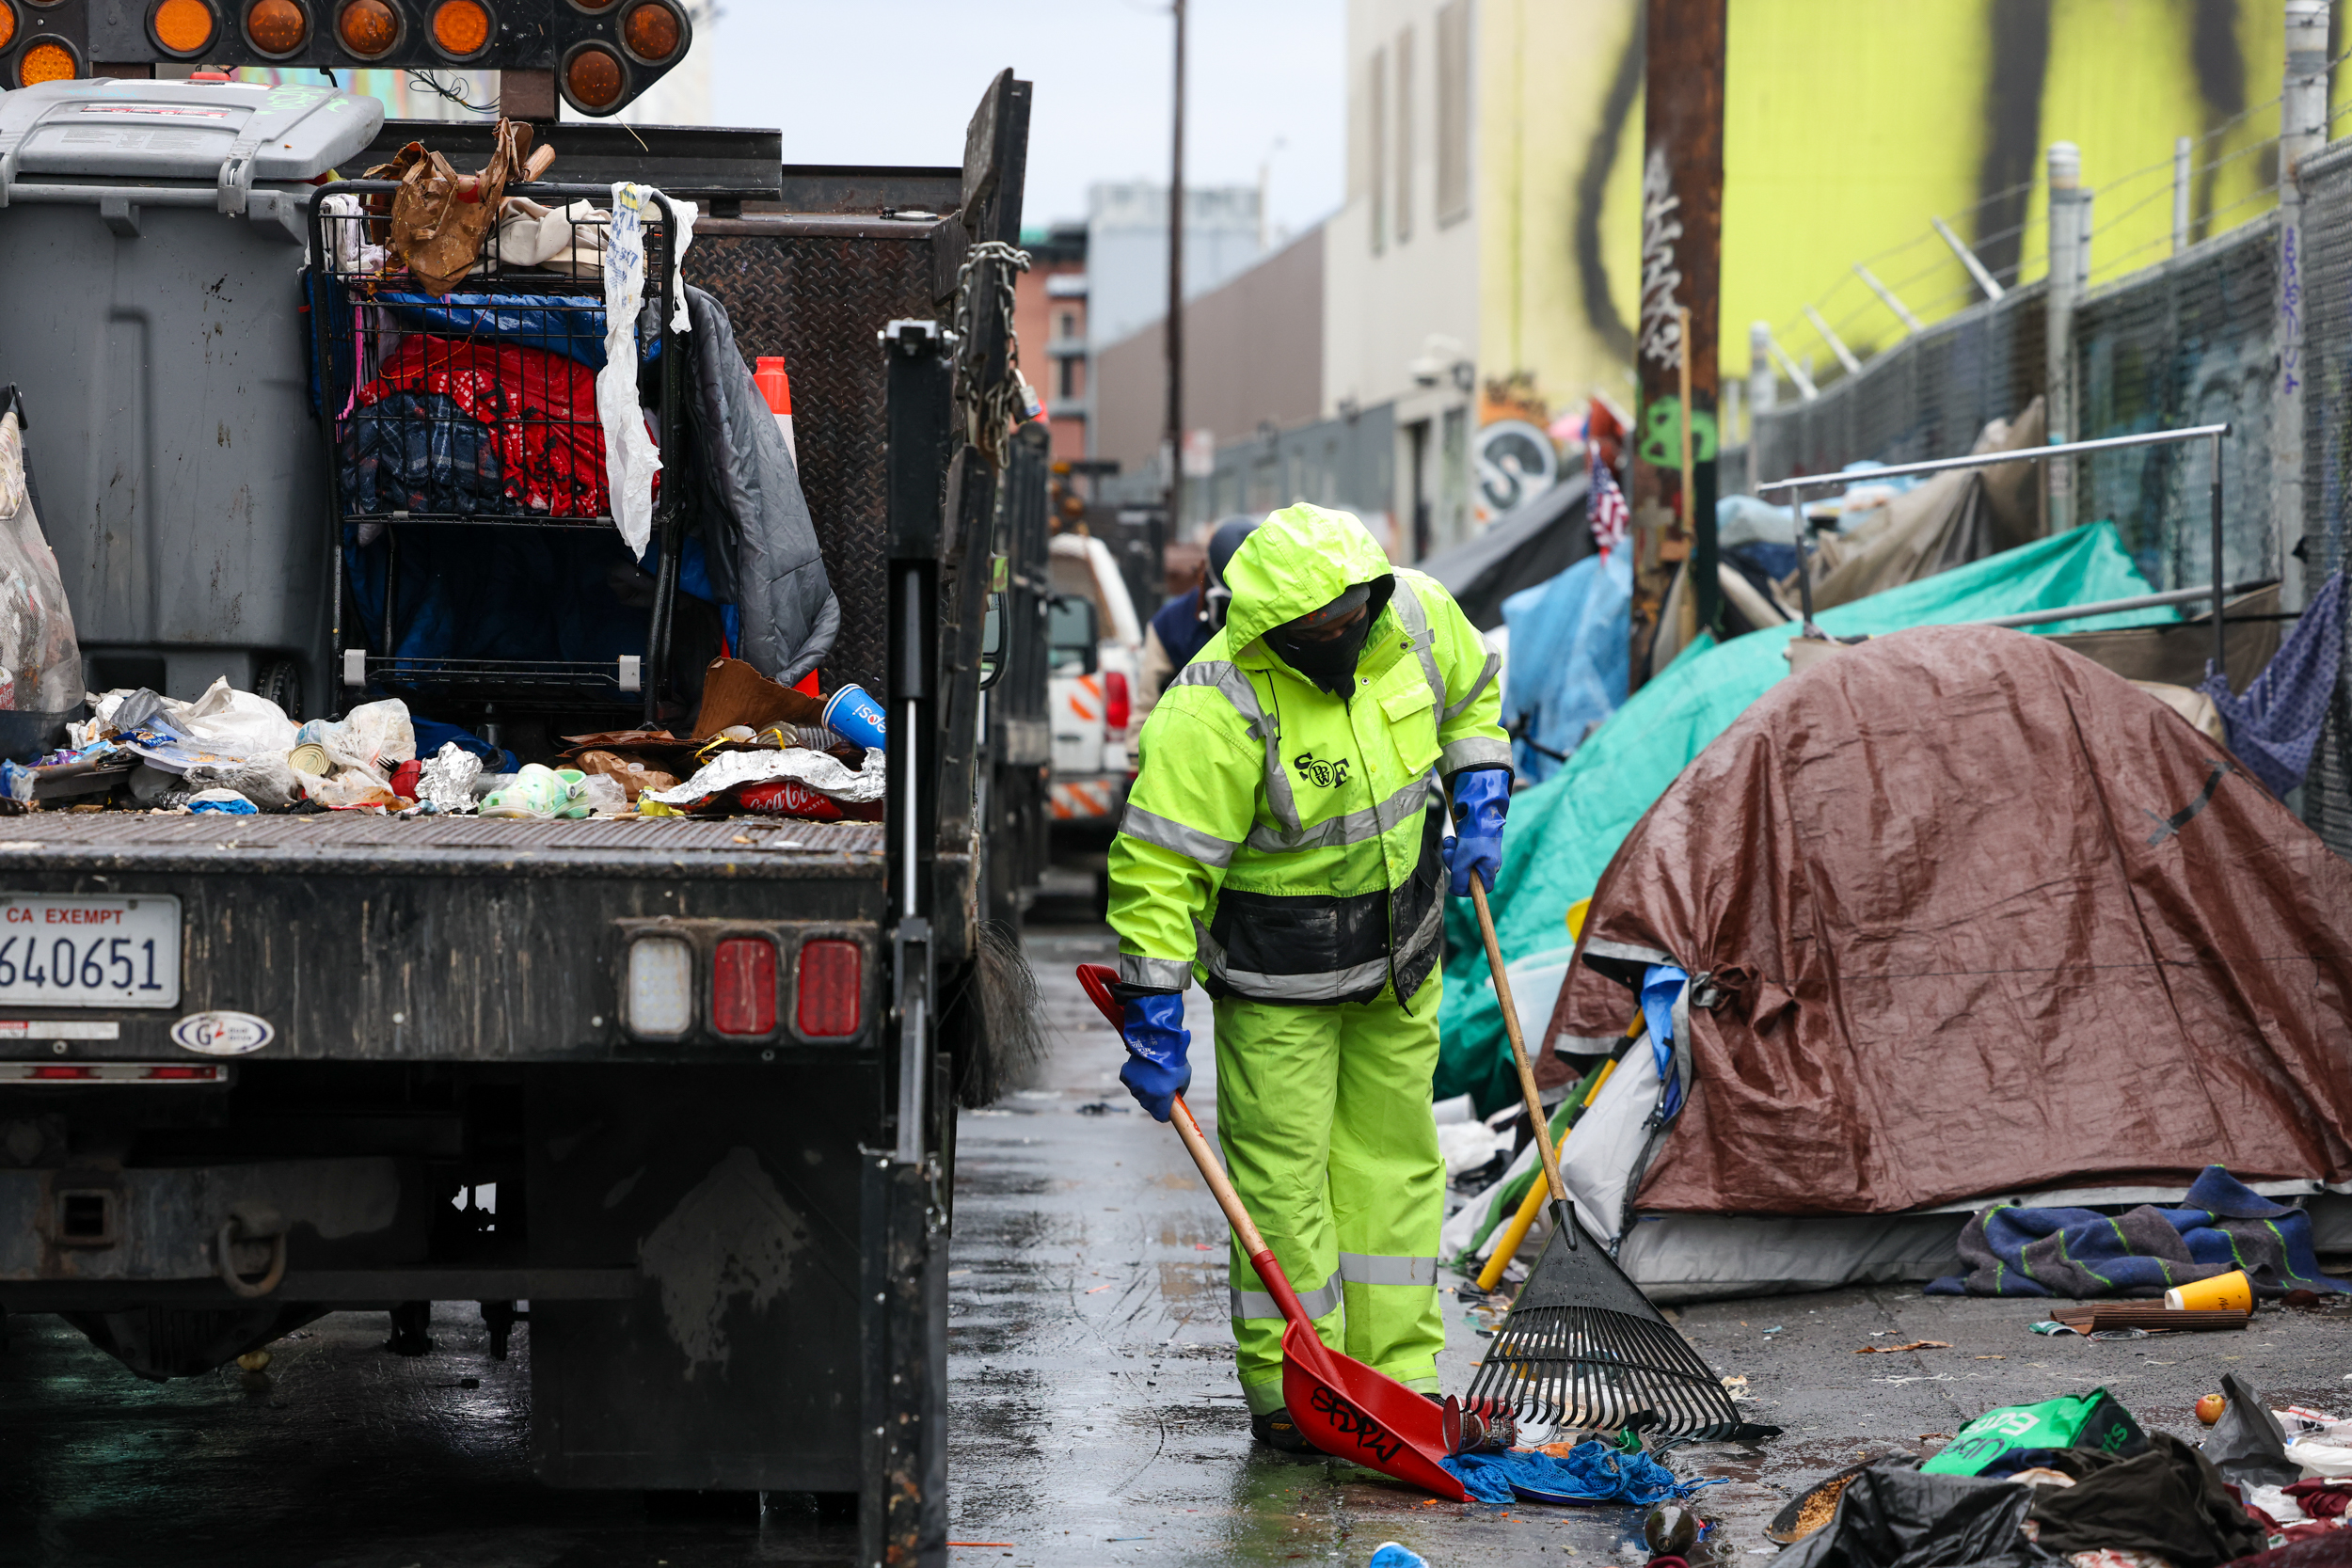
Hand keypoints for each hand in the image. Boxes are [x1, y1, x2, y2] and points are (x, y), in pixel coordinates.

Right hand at [1118, 990, 1189, 1120]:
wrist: (1157, 1040)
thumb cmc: (1174, 1059)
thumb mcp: (1184, 1077)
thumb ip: (1180, 1090)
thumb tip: (1175, 1095)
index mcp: (1159, 1100)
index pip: (1161, 1116)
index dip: (1166, 1112)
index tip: (1168, 1107)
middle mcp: (1144, 1097)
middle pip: (1149, 1105)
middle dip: (1156, 1098)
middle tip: (1162, 1084)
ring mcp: (1133, 1087)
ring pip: (1140, 1092)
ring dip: (1146, 1086)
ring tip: (1153, 1071)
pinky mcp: (1125, 1075)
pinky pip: (1132, 1080)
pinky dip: (1137, 1076)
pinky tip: (1144, 1066)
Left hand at [1446, 766, 1510, 897]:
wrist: (1479, 811)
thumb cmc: (1476, 837)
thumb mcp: (1464, 861)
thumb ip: (1460, 878)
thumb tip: (1457, 891)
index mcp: (1490, 868)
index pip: (1482, 888)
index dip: (1468, 890)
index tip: (1454, 887)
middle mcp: (1485, 862)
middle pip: (1466, 874)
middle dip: (1455, 865)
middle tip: (1451, 855)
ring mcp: (1478, 852)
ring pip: (1460, 861)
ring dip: (1452, 853)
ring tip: (1451, 843)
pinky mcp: (1470, 843)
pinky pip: (1458, 850)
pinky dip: (1453, 845)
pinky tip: (1452, 839)